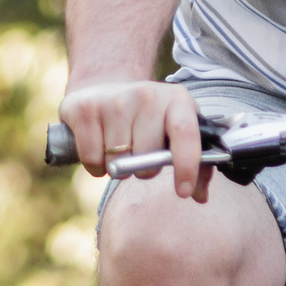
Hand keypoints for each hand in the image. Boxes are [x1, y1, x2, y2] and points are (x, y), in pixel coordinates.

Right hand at [59, 79, 211, 200]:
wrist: (105, 89)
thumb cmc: (148, 120)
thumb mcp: (175, 131)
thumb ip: (196, 164)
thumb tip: (200, 196)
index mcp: (177, 99)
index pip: (186, 133)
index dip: (187, 165)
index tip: (183, 191)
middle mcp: (147, 95)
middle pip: (147, 157)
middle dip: (144, 168)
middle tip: (140, 154)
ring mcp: (114, 100)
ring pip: (118, 162)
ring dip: (118, 167)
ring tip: (119, 148)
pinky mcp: (85, 109)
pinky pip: (92, 159)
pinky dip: (95, 166)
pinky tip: (99, 148)